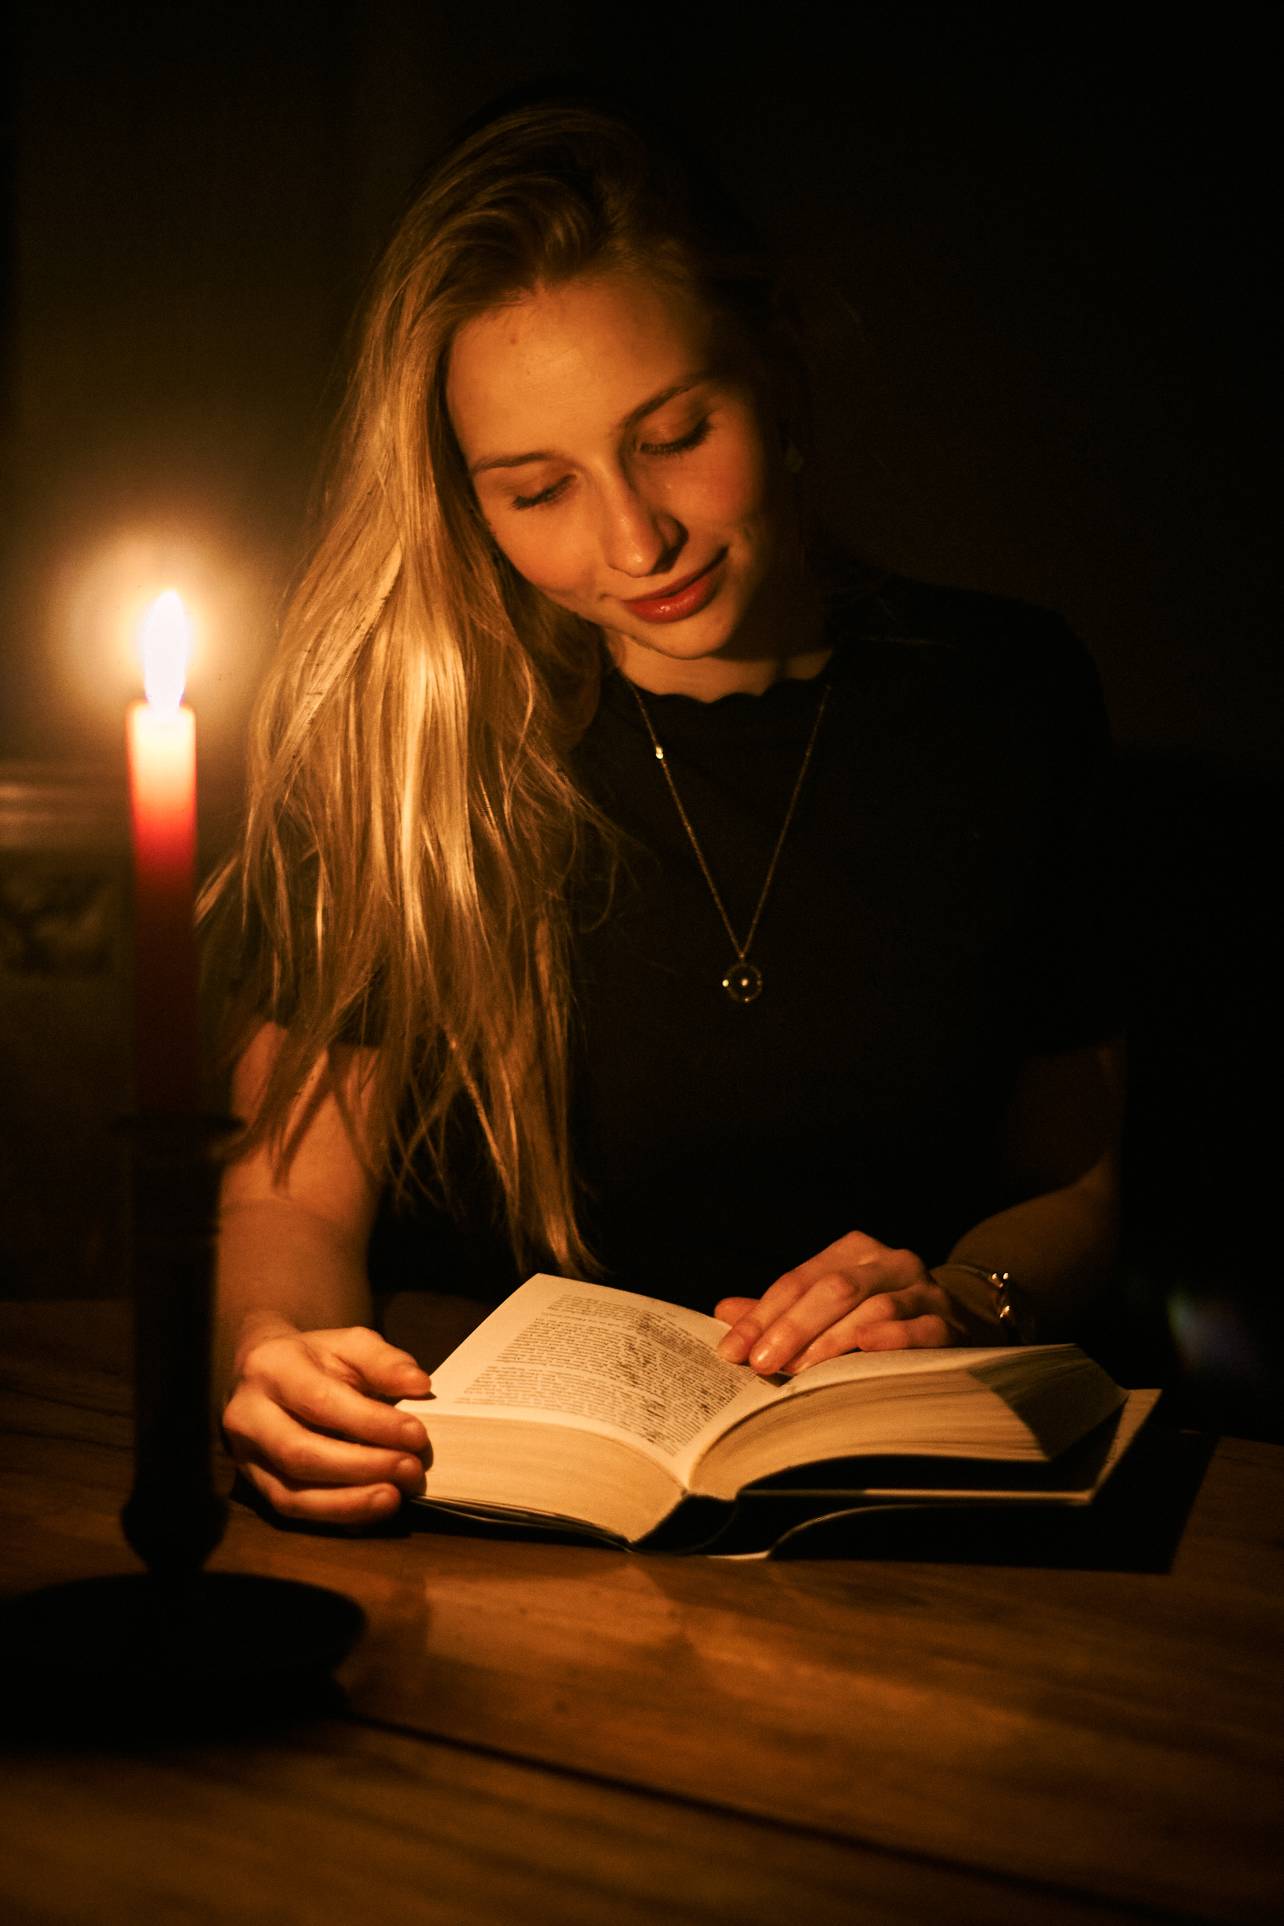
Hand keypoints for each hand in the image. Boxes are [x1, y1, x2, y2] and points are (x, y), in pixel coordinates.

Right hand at [221, 1323, 431, 1524]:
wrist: (261, 1372)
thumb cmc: (314, 1358)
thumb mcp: (349, 1344)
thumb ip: (384, 1361)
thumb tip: (418, 1386)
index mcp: (269, 1368)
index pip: (320, 1401)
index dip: (371, 1422)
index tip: (416, 1435)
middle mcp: (246, 1414)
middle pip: (300, 1452)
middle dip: (361, 1466)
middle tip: (410, 1470)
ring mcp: (244, 1454)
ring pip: (290, 1493)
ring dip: (348, 1502)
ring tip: (393, 1497)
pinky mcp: (252, 1483)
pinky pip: (291, 1509)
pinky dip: (334, 1515)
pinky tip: (370, 1510)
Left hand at [714, 1231, 997, 1373]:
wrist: (965, 1320)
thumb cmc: (881, 1316)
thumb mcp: (832, 1306)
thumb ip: (782, 1310)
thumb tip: (723, 1311)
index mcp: (854, 1251)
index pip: (799, 1280)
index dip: (762, 1316)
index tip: (732, 1351)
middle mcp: (890, 1261)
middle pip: (833, 1289)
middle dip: (792, 1328)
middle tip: (762, 1364)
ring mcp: (924, 1290)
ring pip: (872, 1308)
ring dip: (833, 1342)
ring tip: (802, 1371)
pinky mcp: (951, 1322)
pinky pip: (920, 1329)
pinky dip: (892, 1338)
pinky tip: (865, 1351)